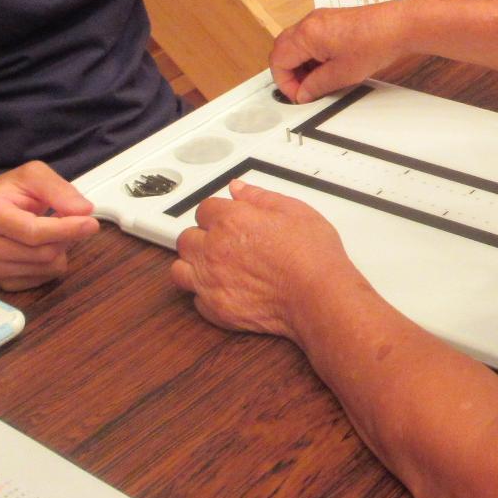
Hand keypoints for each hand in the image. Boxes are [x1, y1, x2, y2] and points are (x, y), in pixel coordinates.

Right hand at [0, 161, 100, 289]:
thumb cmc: (5, 193)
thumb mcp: (31, 176)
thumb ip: (58, 189)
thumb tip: (84, 210)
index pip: (33, 231)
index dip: (66, 229)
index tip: (90, 223)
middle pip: (43, 253)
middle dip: (66, 237)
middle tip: (70, 221)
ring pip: (47, 268)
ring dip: (61, 249)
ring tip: (51, 231)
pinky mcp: (1, 282)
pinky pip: (43, 279)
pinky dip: (52, 263)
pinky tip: (42, 246)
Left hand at [171, 181, 353, 337]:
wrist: (318, 296)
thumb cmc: (311, 257)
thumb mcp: (294, 211)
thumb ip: (260, 197)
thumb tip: (239, 188)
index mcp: (230, 220)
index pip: (203, 209)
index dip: (216, 214)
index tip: (224, 219)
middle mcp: (214, 249)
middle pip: (186, 238)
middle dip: (201, 238)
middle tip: (220, 243)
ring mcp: (211, 281)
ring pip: (179, 270)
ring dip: (192, 265)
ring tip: (210, 267)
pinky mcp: (216, 308)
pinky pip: (195, 300)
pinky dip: (205, 295)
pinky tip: (222, 290)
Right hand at [271, 3, 416, 102]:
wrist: (398, 26)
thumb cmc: (375, 43)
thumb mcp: (342, 74)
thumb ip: (316, 86)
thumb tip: (304, 93)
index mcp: (307, 34)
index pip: (278, 61)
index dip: (284, 83)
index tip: (298, 95)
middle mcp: (309, 22)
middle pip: (283, 50)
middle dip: (289, 73)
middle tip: (304, 90)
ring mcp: (320, 19)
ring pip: (296, 44)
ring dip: (301, 65)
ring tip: (319, 81)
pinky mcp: (331, 20)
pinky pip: (310, 38)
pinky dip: (312, 55)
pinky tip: (328, 68)